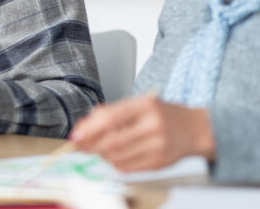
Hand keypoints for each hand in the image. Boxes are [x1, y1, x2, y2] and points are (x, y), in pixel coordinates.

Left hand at [70, 95, 215, 170]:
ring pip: (118, 156)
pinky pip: (128, 167)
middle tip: (78, 145)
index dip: (89, 128)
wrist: (196, 130)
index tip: (75, 134)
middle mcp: (153, 126)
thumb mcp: (140, 104)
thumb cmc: (164, 114)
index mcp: (146, 106)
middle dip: (90, 145)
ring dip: (99, 154)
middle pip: (112, 140)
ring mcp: (157, 146)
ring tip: (94, 149)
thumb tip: (85, 125)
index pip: (111, 118)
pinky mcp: (159, 163)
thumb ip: (113, 112)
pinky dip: (113, 162)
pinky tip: (111, 156)